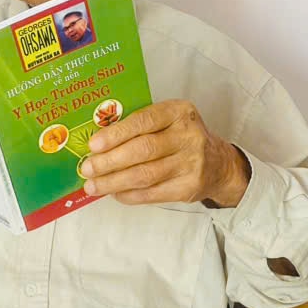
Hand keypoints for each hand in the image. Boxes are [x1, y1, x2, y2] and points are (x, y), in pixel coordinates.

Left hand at [79, 100, 249, 206]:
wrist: (219, 164)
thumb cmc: (182, 138)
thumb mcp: (169, 120)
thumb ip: (140, 126)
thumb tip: (99, 144)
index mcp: (179, 112)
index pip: (144, 121)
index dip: (116, 134)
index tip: (93, 145)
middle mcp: (188, 136)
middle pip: (143, 150)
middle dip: (110, 161)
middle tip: (87, 168)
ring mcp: (191, 163)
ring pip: (145, 175)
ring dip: (114, 182)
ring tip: (93, 185)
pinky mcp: (189, 187)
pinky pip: (152, 194)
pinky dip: (129, 195)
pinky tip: (114, 193)